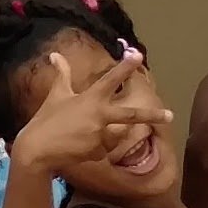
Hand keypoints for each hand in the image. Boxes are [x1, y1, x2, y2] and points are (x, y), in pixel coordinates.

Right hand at [8, 39, 154, 175]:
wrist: (37, 149)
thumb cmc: (46, 119)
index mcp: (90, 98)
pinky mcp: (98, 152)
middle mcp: (99, 116)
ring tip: (79, 137)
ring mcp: (100, 135)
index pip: (111, 79)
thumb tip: (55, 54)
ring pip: (113, 136)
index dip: (126, 66)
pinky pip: (102, 150)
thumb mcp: (56, 95)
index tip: (138, 55)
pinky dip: (93, 150)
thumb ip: (62, 75)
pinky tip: (76, 149)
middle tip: (171, 116)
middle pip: (132, 114)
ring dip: (102, 137)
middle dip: (153, 114)